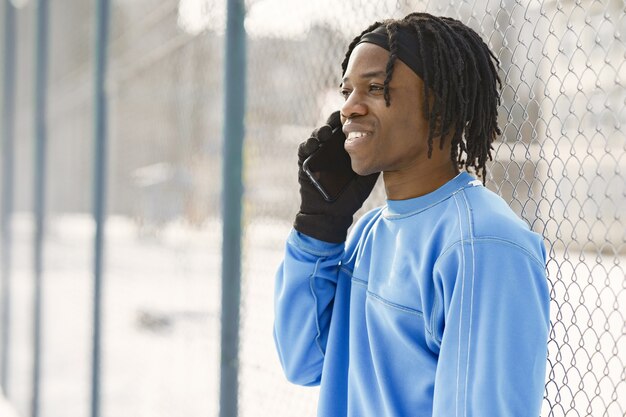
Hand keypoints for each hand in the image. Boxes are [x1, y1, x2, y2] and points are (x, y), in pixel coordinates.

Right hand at [294, 111, 378, 242]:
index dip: (350, 120)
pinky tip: (314, 144)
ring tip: (326, 132)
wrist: (331, 213)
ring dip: (320, 131)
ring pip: (317, 135)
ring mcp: (316, 153)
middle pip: (331, 127)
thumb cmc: (349, 196)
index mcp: (345, 149)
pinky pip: (304, 149)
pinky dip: (308, 144)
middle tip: (340, 119)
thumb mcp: (365, 177)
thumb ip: (372, 161)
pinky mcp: (304, 162)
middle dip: (334, 121)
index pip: (346, 128)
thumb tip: (387, 147)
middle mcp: (330, 148)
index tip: (358, 116)